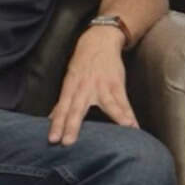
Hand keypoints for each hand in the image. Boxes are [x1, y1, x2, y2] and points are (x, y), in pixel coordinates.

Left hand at [47, 25, 135, 144]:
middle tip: (67, 142)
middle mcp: (85, 88)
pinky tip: (133, 127)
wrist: (99, 42)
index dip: (56, 123)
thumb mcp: (70, 80)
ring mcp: (102, 86)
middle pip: (77, 109)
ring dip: (115, 117)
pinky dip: (128, 115)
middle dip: (72, 125)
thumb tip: (51, 119)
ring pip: (107, 104)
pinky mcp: (117, 85)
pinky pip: (123, 102)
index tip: (53, 139)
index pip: (61, 109)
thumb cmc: (82, 64)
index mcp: (71, 88)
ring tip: (120, 131)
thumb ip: (63, 101)